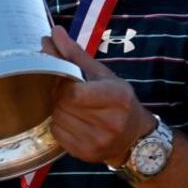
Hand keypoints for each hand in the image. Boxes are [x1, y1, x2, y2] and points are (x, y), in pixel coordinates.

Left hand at [43, 26, 155, 166]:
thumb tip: (53, 33)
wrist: (135, 138)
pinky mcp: (85, 154)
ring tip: (68, 104)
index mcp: (116, 98)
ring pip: (58, 118)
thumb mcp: (102, 74)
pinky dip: (58, 123)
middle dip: (58, 93)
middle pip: (63, 104)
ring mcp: (97, 141)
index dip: (62, 83)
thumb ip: (75, 54)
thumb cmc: (119, 100)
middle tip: (63, 89)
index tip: (62, 77)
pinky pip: (57, 134)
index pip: (74, 92)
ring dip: (57, 108)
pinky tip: (70, 119)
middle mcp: (109, 122)